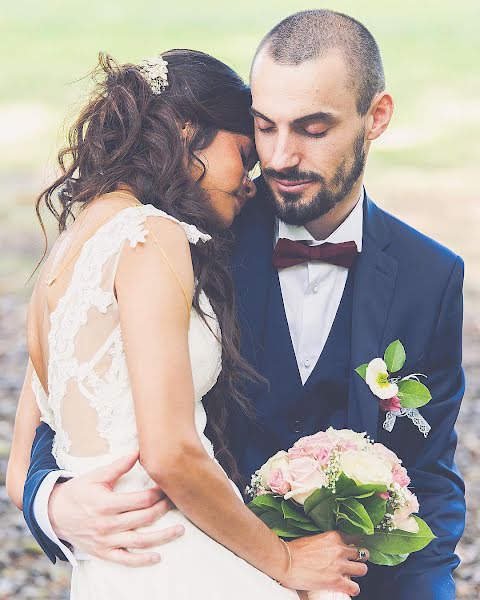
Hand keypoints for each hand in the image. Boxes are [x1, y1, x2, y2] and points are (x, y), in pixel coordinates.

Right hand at [48, 451, 183, 565]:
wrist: (54, 514)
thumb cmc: (78, 491)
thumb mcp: (96, 475)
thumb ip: (119, 466)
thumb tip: (138, 451)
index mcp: (107, 504)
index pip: (141, 500)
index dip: (158, 493)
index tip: (168, 487)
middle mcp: (108, 525)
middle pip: (144, 518)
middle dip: (164, 509)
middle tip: (177, 502)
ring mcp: (106, 541)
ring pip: (140, 541)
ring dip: (162, 537)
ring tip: (180, 530)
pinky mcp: (103, 552)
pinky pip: (125, 560)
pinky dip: (141, 560)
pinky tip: (157, 556)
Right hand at [283, 532, 368, 596]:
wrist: (285, 562)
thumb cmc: (294, 550)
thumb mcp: (314, 539)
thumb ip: (326, 543)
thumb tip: (330, 549)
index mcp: (333, 536)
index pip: (355, 537)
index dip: (356, 543)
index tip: (354, 548)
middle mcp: (339, 549)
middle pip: (361, 553)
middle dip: (358, 558)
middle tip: (353, 563)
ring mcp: (340, 565)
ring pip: (362, 569)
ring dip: (357, 573)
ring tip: (351, 576)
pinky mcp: (337, 581)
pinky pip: (355, 587)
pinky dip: (353, 589)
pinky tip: (348, 588)